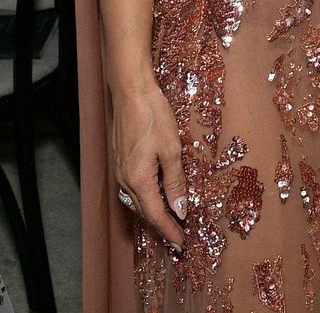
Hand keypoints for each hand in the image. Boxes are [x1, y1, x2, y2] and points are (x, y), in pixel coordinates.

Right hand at [112, 80, 187, 249]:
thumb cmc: (153, 117)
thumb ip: (175, 182)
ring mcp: (120, 171)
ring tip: (170, 220)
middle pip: (144, 211)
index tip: (181, 243)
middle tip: (178, 236)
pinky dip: (147, 198)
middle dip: (161, 225)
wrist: (132, 93)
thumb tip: (180, 209)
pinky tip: (157, 195)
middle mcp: (125, 180)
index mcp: (138, 180)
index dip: (169, 230)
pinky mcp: (121, 162)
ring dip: (153, 212)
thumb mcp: (172, 150)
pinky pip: (134, 189)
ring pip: (137, 201)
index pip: (155, 215)